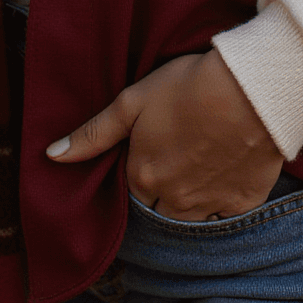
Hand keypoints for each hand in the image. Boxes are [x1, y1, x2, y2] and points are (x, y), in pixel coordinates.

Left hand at [47, 50, 282, 221]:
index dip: (142, 167)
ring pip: (191, 215)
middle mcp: (173, 202)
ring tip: (202, 159)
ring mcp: (210, 206)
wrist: (252, 88)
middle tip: (180, 151)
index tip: (156, 144)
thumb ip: (93, 133)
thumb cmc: (189, 87)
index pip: (132, 189)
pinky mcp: (244, 202)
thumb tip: (50, 155)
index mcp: (142, 178)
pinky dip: (224, 197)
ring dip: (190, 197)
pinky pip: (226, 212)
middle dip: (163, 187)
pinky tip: (228, 168)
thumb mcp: (133, 101)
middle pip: (159, 206)